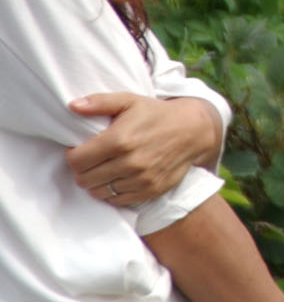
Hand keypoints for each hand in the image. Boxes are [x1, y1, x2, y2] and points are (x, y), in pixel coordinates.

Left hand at [66, 92, 222, 206]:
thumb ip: (100, 102)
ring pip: (98, 192)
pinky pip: (117, 200)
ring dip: (96, 182)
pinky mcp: (150, 190)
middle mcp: (129, 162)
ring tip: (103, 169)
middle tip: (91, 160)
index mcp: (119, 140)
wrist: (193, 130)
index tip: (79, 150)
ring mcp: (141, 179)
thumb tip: (72, 105)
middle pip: (84, 179)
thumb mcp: (130, 101)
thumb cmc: (157, 114)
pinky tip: (117, 178)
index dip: (72, 156)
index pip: (76, 161)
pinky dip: (112, 192)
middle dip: (82, 170)